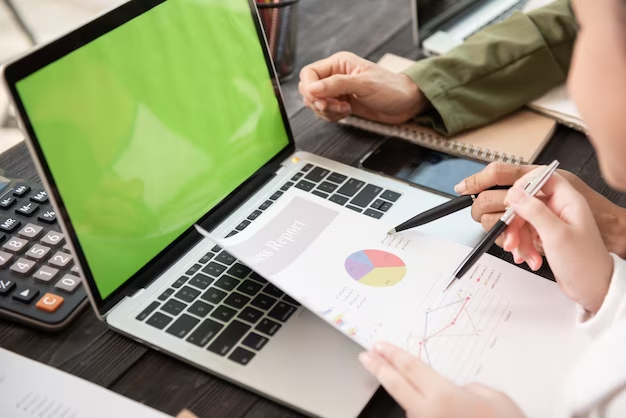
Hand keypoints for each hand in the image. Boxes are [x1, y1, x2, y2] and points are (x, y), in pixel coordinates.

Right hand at [298, 51, 426, 123]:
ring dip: (327, 111)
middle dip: (318, 102)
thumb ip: (336, 85)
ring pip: (316, 103)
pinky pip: (326, 112)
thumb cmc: (391, 88)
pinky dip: (332, 116)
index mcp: (338, 64)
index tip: (319, 99)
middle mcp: (336, 76)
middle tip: (334, 106)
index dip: (310, 88)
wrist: (406, 104)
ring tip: (345, 109)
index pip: (309, 73)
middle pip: (309, 90)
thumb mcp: (363, 84)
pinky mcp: (342, 104)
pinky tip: (346, 113)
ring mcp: (338, 91)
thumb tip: (313, 88)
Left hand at [359, 342, 525, 417]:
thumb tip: (458, 389)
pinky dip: (420, 409)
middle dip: (378, 369)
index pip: (409, 368)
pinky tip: (431, 406)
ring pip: (409, 405)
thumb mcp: (494, 397)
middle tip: (365, 357)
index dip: (392, 355)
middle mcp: (428, 413)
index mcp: (443, 395)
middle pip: (395, 385)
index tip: (378, 346)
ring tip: (398, 378)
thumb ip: (469, 387)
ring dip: (402, 392)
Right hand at [503, 169, 613, 312]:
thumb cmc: (585, 263)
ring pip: (522, 220)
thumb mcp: (556, 234)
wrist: (592, 289)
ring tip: (524, 254)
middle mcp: (559, 209)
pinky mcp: (546, 236)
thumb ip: (533, 210)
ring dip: (518, 238)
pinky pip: (525, 234)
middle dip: (515, 222)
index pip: (541, 178)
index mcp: (568, 200)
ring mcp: (552, 223)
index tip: (510, 201)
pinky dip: (523, 247)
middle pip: (526, 202)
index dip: (522, 186)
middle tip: (511, 237)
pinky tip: (528, 258)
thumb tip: (514, 193)